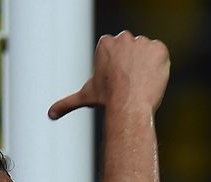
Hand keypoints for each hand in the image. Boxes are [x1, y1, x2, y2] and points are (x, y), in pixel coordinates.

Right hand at [48, 31, 169, 118]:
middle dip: (130, 64)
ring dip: (144, 65)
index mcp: (106, 43)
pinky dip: (158, 66)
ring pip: (146, 53)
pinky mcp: (159, 48)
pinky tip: (150, 79)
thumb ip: (67, 102)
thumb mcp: (85, 97)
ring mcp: (143, 41)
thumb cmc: (106, 99)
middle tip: (128, 84)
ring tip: (139, 83)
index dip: (117, 69)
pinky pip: (160, 55)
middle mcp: (124, 37)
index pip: (116, 52)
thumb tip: (50, 114)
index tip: (116, 81)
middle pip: (131, 50)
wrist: (129, 104)